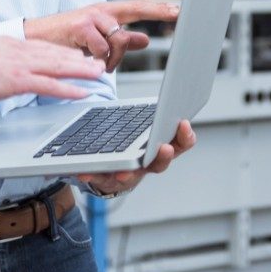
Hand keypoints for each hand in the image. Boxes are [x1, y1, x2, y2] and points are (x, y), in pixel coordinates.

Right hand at [0, 37, 104, 101]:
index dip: (65, 51)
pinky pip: (50, 85)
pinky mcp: (18, 81)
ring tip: (99, 74)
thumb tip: (1, 66)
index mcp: (12, 44)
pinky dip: (68, 89)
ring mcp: (21, 66)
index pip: (45, 46)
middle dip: (80, 59)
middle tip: (98, 63)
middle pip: (58, 54)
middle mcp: (21, 51)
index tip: (78, 54)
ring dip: (82, 71)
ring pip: (60, 66)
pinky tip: (82, 93)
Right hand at [23, 0, 178, 71]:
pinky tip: (85, 58)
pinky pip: (102, 49)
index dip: (160, 9)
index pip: (138, 7)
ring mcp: (91, 17)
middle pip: (133, 18)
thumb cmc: (65, 39)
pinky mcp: (80, 26)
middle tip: (155, 27)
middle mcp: (101, 11)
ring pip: (118, 41)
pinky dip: (97, 60)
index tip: (180, 9)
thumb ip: (121, 39)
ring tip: (95, 61)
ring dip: (110, 59)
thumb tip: (144, 39)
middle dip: (146, 25)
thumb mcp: (96, 39)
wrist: (34, 39)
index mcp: (107, 13)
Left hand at [77, 120, 195, 196]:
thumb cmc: (133, 142)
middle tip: (165, 147)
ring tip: (122, 172)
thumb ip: (150, 113)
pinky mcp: (109, 180)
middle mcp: (148, 164)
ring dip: (128, 174)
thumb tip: (163, 90)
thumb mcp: (144, 126)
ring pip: (132, 176)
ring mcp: (130, 174)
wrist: (112, 169)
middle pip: (160, 163)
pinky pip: (101, 179)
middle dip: (163, 156)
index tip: (183, 122)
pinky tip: (84, 172)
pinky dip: (94, 175)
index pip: (180, 144)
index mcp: (160, 148)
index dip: (185, 135)